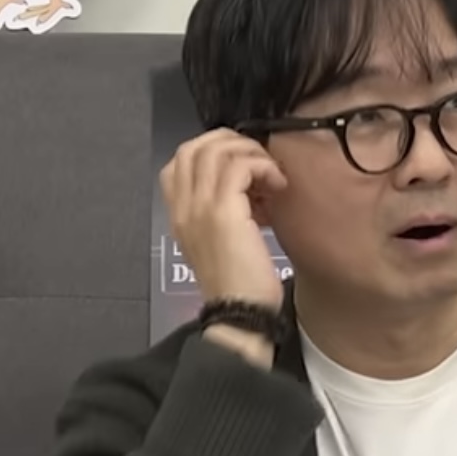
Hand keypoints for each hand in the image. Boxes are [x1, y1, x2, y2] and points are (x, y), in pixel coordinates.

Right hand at [159, 128, 289, 310]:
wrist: (240, 312)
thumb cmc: (239, 284)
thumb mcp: (220, 242)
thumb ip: (221, 211)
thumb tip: (246, 185)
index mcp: (179, 214)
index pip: (181, 159)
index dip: (213, 149)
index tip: (241, 164)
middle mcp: (184, 207)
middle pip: (195, 147)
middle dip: (232, 143)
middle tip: (258, 161)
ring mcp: (200, 207)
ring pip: (218, 151)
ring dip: (252, 154)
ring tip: (270, 175)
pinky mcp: (223, 212)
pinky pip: (240, 166)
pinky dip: (263, 166)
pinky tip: (277, 185)